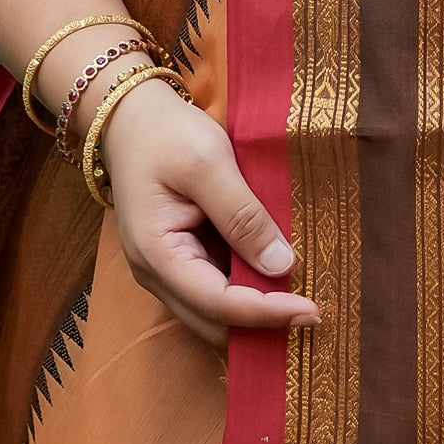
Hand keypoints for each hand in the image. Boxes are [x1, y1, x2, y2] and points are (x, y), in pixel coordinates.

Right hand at [97, 76, 320, 343]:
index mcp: (157, 255)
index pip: (218, 304)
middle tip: (313, 313)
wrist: (130, 117)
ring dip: (255, 312)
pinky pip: (215, 290)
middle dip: (262, 326)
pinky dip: (247, 292)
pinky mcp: (180, 259)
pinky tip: (278, 280)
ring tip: (302, 300)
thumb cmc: (165, 134)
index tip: (312, 310)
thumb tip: (282, 265)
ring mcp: (166, 270)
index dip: (266, 313)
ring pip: (215, 314)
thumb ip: (243, 215)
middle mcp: (156, 274)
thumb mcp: (208, 163)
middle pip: (214, 324)